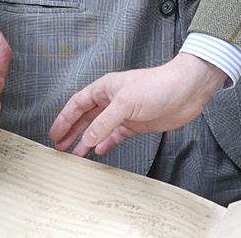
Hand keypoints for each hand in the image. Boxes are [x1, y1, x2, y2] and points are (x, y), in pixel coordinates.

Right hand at [49, 53, 225, 157]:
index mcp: (105, 88)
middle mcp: (113, 100)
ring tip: (75, 154)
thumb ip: (103, 123)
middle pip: (86, 117)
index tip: (54, 134)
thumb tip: (86, 139)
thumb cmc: (157, 86)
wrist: (186, 90)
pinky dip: (106, 143)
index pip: (77, 104)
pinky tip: (99, 151)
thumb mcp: (125, 103)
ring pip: (99, 128)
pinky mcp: (137, 124)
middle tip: (59, 146)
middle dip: (72, 131)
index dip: (64, 118)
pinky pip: (116, 135)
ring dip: (87, 140)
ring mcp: (125, 113)